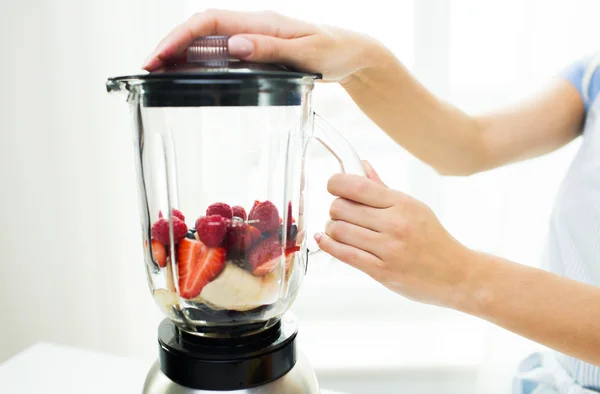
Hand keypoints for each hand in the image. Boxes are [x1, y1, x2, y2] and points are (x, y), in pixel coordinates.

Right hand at [142, 9, 386, 81]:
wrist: (352, 54)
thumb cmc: (334, 50)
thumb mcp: (306, 52)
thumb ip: (270, 49)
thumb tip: (233, 46)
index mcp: (260, 22)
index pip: (209, 22)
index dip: (180, 37)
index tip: (159, 57)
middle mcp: (252, 27)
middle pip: (201, 30)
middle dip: (171, 46)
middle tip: (148, 69)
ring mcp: (253, 38)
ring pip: (208, 41)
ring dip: (182, 55)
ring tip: (159, 74)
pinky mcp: (257, 51)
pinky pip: (222, 53)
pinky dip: (202, 62)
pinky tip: (190, 76)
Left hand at [316, 161, 472, 307]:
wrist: (456, 274)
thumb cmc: (433, 239)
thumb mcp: (413, 207)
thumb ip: (383, 188)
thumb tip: (361, 165)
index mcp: (402, 203)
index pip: (357, 186)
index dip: (335, 183)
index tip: (332, 186)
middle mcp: (394, 224)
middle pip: (341, 208)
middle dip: (334, 209)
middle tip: (340, 213)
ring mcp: (388, 248)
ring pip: (339, 230)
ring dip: (332, 228)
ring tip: (339, 229)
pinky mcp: (381, 271)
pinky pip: (344, 254)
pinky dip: (328, 244)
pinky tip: (324, 239)